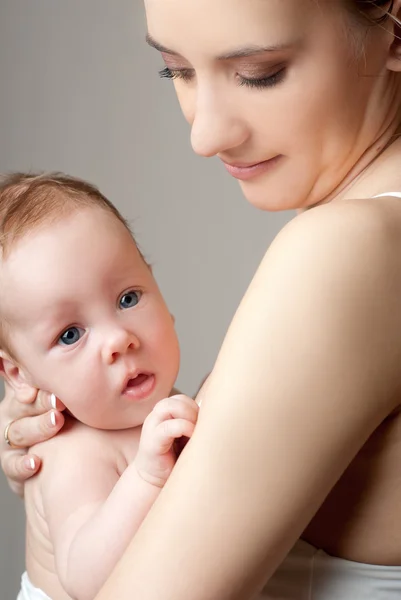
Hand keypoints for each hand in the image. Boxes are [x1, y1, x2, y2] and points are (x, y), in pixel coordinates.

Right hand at [0, 381, 65, 496]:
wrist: (59, 462)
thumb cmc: (66, 424)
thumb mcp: (65, 404)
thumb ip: (69, 387)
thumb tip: (87, 351)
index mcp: (25, 396)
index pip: (30, 385)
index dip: (39, 384)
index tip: (55, 382)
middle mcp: (14, 415)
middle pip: (23, 405)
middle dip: (42, 402)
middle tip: (61, 401)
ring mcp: (11, 440)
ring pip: (20, 431)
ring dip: (38, 427)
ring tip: (57, 422)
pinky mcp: (11, 464)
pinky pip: (13, 465)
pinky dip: (23, 465)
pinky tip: (35, 462)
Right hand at [135, 394, 197, 487]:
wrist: (154, 483)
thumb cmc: (175, 460)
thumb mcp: (187, 438)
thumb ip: (194, 424)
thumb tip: (216, 415)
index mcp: (163, 415)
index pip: (181, 399)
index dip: (194, 407)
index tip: (202, 424)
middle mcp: (155, 417)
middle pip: (176, 400)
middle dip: (192, 410)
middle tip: (200, 428)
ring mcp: (151, 428)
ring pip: (169, 406)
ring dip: (187, 416)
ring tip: (194, 432)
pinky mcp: (151, 442)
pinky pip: (168, 426)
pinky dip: (184, 427)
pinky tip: (191, 437)